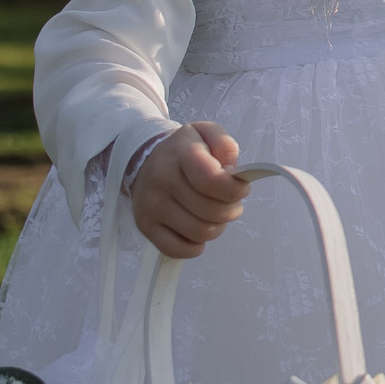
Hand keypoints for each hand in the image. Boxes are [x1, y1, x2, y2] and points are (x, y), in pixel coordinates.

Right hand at [131, 121, 245, 258]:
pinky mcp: (145, 227)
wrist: (143, 161)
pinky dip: (196, 245)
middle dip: (232, 210)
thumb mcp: (206, 133)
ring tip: (216, 214)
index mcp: (181, 154)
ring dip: (217, 227)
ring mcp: (151, 206)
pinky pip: (179, 250)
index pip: (212, 181)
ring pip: (200, 233)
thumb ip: (225, 144)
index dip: (235, 190)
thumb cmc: (184, 150)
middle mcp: (162, 181)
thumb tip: (233, 171)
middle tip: (231, 203)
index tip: (241, 188)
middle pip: (211, 212)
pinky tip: (198, 230)